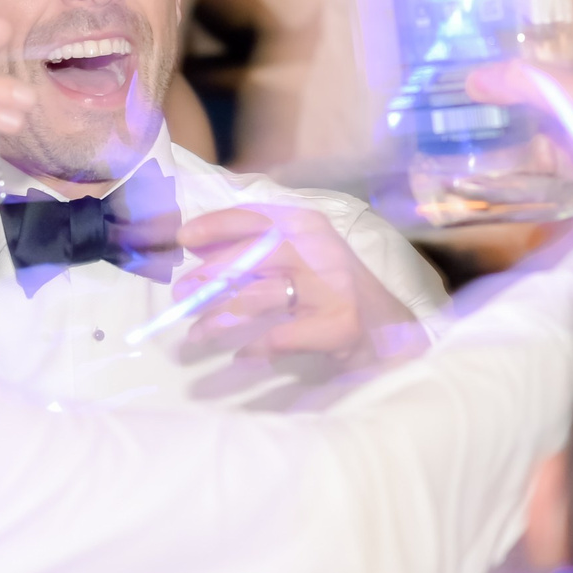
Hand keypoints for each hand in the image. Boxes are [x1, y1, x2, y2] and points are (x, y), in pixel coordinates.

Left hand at [174, 204, 429, 369]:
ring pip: (260, 297)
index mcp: (309, 226)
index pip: (255, 217)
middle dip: (210, 276)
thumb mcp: (300, 258)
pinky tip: (241, 355)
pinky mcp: (338, 325)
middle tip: (182, 294)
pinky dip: (255, 348)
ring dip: (221, 317)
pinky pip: (280, 335)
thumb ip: (256, 250)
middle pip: (253, 256)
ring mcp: (332, 287)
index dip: (216, 225)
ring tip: (198, 333)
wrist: (390, 333)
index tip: (183, 239)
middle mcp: (321, 249)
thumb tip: (200, 248)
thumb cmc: (334, 292)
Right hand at [465, 50, 572, 224]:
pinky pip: (538, 164)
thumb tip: (475, 76)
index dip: (520, 55)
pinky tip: (478, 162)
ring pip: (536, 130)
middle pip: (542, 94)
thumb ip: (532, 84)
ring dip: (503, 130)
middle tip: (455, 94)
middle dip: (504, 95)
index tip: (477, 57)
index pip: (557, 55)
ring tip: (456, 126)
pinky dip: (513, 163)